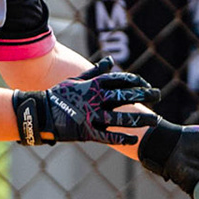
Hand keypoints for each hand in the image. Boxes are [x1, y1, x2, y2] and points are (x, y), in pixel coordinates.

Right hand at [12, 57, 158, 145]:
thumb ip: (96, 72)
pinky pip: (108, 136)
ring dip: (140, 119)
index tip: (147, 85)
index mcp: (93, 85)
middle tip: (159, 95)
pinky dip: (122, 137)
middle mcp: (95, 99)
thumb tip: (110, 60)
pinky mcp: (87, 131)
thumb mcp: (77, 80)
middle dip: (144, 95)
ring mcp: (92, 116)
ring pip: (121, 118)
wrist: (40, 112)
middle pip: (125, 96)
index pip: (120, 80)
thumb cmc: (58, 95)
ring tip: (154, 121)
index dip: (136, 82)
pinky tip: (134, 138)